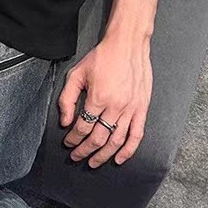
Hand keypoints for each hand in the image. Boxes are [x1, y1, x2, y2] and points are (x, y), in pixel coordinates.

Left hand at [57, 34, 152, 167]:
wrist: (127, 46)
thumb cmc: (101, 58)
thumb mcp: (76, 74)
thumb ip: (67, 99)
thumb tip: (64, 121)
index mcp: (98, 98)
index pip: (82, 127)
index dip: (73, 138)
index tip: (67, 142)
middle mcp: (116, 107)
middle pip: (98, 138)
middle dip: (84, 150)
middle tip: (76, 156)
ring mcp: (131, 109)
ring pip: (116, 141)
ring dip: (103, 155)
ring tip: (93, 162)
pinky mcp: (142, 108)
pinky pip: (136, 135)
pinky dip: (128, 151)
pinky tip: (119, 159)